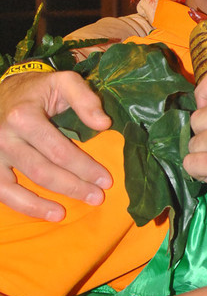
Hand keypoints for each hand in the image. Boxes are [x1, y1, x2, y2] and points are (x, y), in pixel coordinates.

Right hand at [0, 71, 111, 219]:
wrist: (4, 91)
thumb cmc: (37, 90)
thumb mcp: (63, 81)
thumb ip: (85, 98)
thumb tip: (104, 124)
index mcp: (24, 116)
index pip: (60, 150)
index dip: (85, 168)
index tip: (106, 180)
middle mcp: (4, 137)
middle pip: (43, 171)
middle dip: (73, 187)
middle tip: (97, 197)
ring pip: (19, 187)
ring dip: (43, 205)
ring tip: (65, 214)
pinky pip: (3, 193)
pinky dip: (24, 207)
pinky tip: (46, 213)